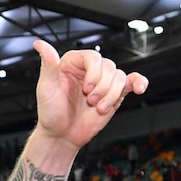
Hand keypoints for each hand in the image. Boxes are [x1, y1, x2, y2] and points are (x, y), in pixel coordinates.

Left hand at [33, 40, 148, 151]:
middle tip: (89, 102)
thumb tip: (40, 44)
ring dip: (111, 95)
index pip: (93, 57)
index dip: (94, 73)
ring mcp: (103, 81)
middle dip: (102, 88)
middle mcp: (89, 69)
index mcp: (73, 63)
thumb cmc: (51, 112)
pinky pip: (132, 81)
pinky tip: (140, 88)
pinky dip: (139, 82)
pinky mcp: (114, 93)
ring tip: (98, 108)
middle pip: (109, 67)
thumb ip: (48, 65)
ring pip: (120, 77)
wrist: (62, 135)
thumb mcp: (46, 88)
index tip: (86, 89)